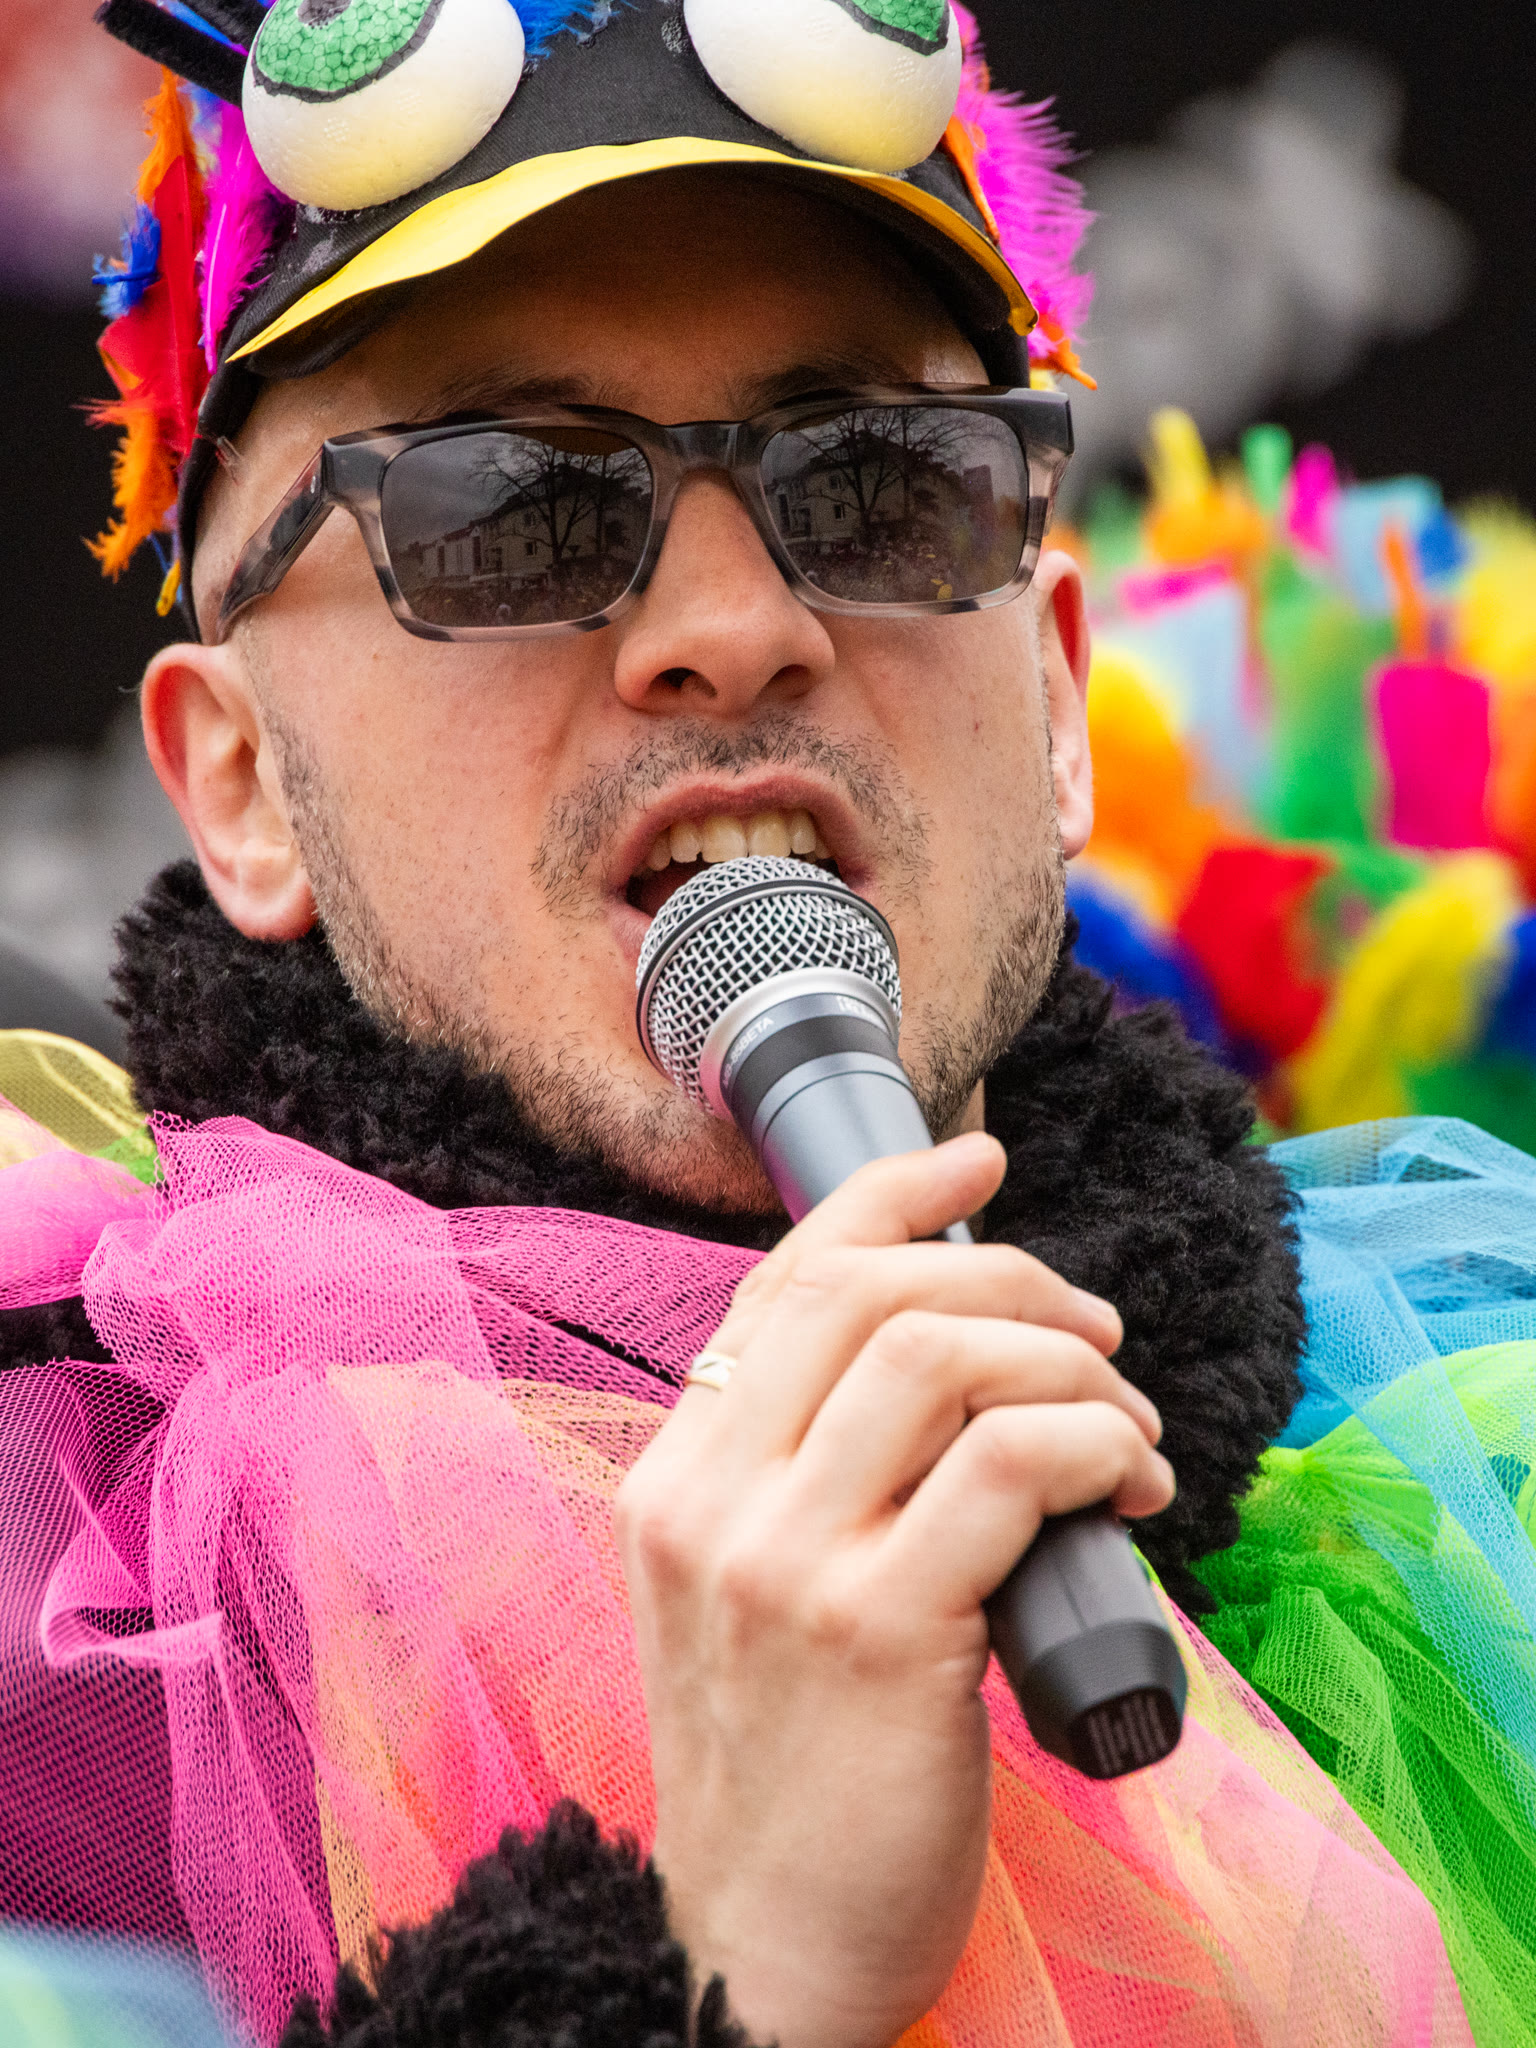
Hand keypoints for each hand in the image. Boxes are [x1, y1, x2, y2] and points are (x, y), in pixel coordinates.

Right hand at [615, 1132, 1173, 2047]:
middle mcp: (712, 1497)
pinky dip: (1093, 1443)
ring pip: (941, 1357)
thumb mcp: (746, 1592)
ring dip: (1069, 1363)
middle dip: (1011, 1276)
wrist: (761, 1942)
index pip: (784, 1278)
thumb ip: (799, 1471)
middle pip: (871, 1295)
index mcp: (676, 1473)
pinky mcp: (878, 1632)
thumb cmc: (788, 1764)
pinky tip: (1131, 1491)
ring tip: (1129, 1426)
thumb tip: (948, 1354)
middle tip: (1096, 1331)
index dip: (891, 1195)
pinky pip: (1010, 1464)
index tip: (979, 1155)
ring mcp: (784, 1561)